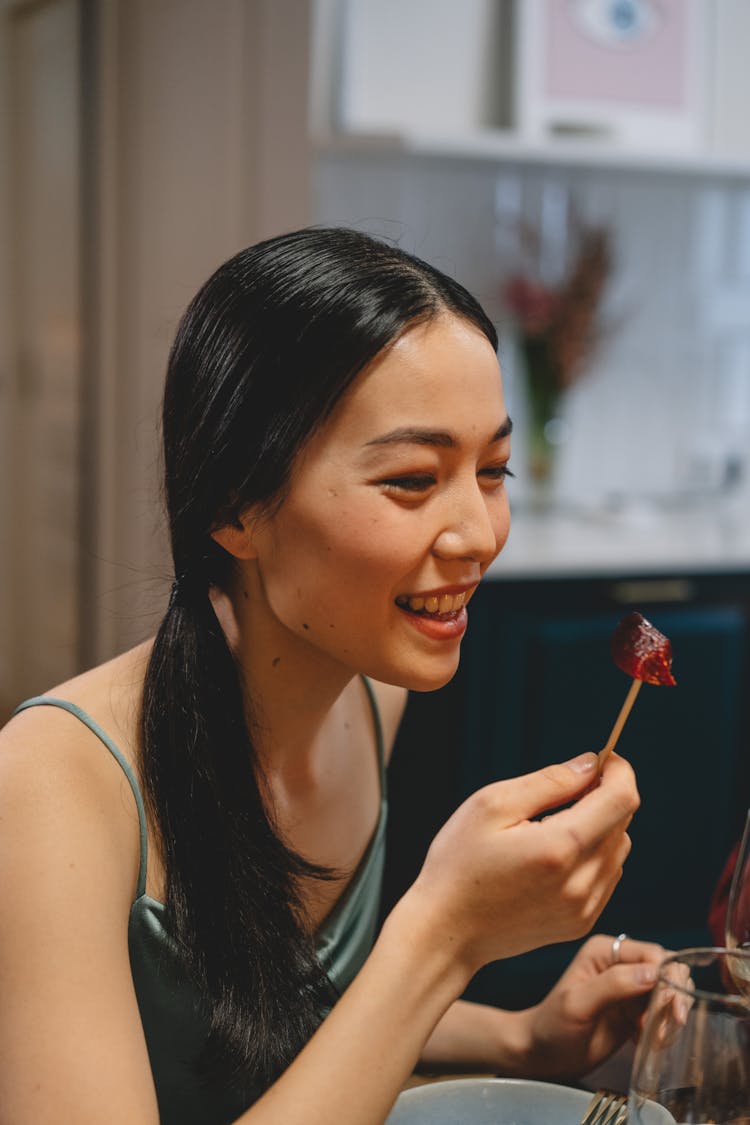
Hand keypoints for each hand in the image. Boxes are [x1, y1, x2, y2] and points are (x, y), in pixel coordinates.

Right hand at [410, 752, 638, 976]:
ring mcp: (583, 909)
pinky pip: (607, 877)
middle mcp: (581, 883)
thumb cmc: (459, 863)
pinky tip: (556, 854)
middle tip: (568, 788)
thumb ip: (549, 781)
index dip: (619, 771)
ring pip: (618, 851)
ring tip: (555, 823)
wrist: (446, 931)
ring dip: (600, 828)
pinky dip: (593, 857)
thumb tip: (591, 764)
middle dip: (605, 796)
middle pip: (622, 823)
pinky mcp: (580, 924)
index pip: (622, 799)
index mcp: (560, 848)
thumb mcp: (492, 804)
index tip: (603, 759)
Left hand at [521, 933, 665, 1079]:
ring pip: (669, 993)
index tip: (668, 1009)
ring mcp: (630, 988)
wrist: (544, 1054)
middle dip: (673, 1000)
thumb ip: (613, 985)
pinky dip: (664, 1029)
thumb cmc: (552, 1026)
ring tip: (654, 1039)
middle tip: (663, 1030)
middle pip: (667, 971)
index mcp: (605, 952)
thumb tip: (652, 973)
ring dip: (669, 1018)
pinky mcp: (635, 1011)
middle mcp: (620, 964)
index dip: (667, 978)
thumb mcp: (578, 1004)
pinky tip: (648, 1043)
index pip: (652, 954)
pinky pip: (663, 1014)